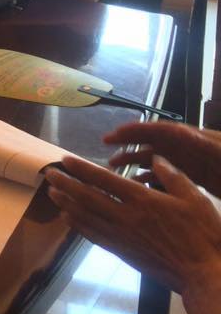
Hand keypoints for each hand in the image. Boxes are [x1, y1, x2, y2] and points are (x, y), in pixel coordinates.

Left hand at [45, 154, 220, 295]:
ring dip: (66, 203)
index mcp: (142, 200)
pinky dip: (78, 225)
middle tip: (48, 174)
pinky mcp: (123, 252)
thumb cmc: (203, 235)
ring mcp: (122, 236)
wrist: (204, 274)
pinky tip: (69, 218)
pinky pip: (94, 236)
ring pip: (86, 216)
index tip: (64, 160)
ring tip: (51, 193)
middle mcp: (125, 216)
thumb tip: (155, 158)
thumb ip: (172, 175)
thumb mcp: (194, 198)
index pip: (103, 179)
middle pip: (87, 197)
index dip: (81, 169)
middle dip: (65, 184)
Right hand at [105, 122, 220, 196]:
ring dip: (136, 159)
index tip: (117, 133)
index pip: (163, 130)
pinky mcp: (195, 175)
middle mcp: (191, 148)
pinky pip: (168, 172)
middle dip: (130, 140)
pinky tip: (137, 183)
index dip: (139, 130)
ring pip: (158, 157)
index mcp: (198, 140)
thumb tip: (178, 134)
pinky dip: (151, 176)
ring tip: (114, 166)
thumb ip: (206, 145)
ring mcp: (192, 162)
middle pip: (156, 140)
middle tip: (106, 143)